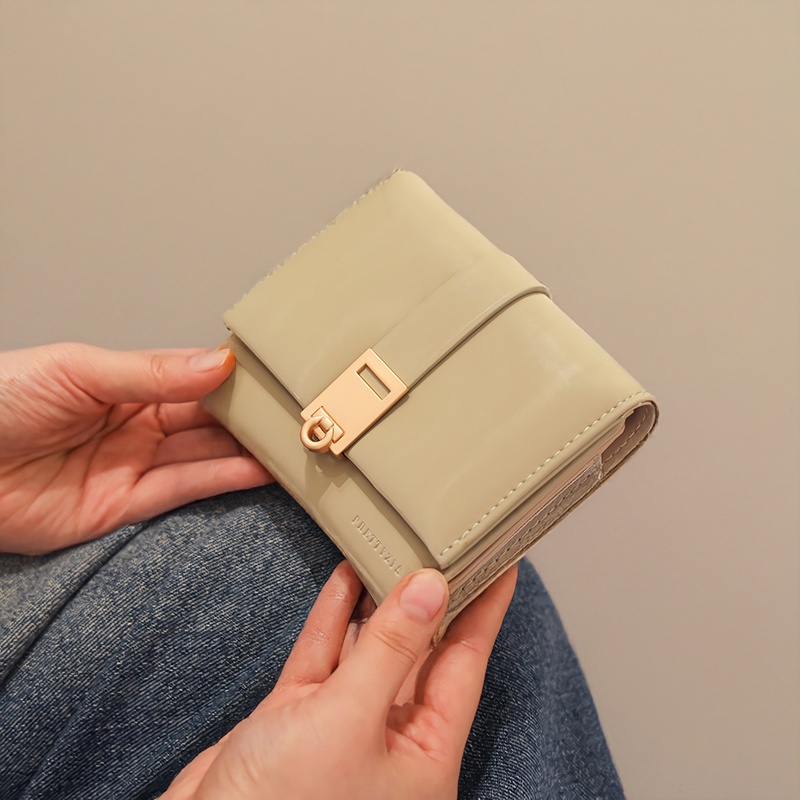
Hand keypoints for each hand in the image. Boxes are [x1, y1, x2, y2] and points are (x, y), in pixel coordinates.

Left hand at [0, 343, 270, 554]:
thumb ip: (151, 373)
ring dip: (247, 452)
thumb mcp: (79, 371)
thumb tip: (215, 363)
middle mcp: (135, 424)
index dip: (235, 378)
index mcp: (124, 382)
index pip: (194, 377)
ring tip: (292, 444)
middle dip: (249, 417)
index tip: (277, 376)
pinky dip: (222, 481)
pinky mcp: (122, 507)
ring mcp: (131, 465)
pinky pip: (182, 491)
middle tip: (296, 414)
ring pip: (203, 456)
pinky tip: (257, 471)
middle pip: (206, 420)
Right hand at [163, 562, 517, 799]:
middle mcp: (389, 739)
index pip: (466, 666)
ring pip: (370, 649)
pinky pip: (325, 655)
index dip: (485, 612)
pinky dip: (334, 616)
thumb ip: (390, 649)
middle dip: (429, 599)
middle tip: (444, 545)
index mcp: (423, 755)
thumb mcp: (349, 720)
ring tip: (393, 549)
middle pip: (420, 652)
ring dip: (377, 601)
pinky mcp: (297, 716)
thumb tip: (430, 588)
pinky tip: (345, 578)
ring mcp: (341, 725)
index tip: (501, 564)